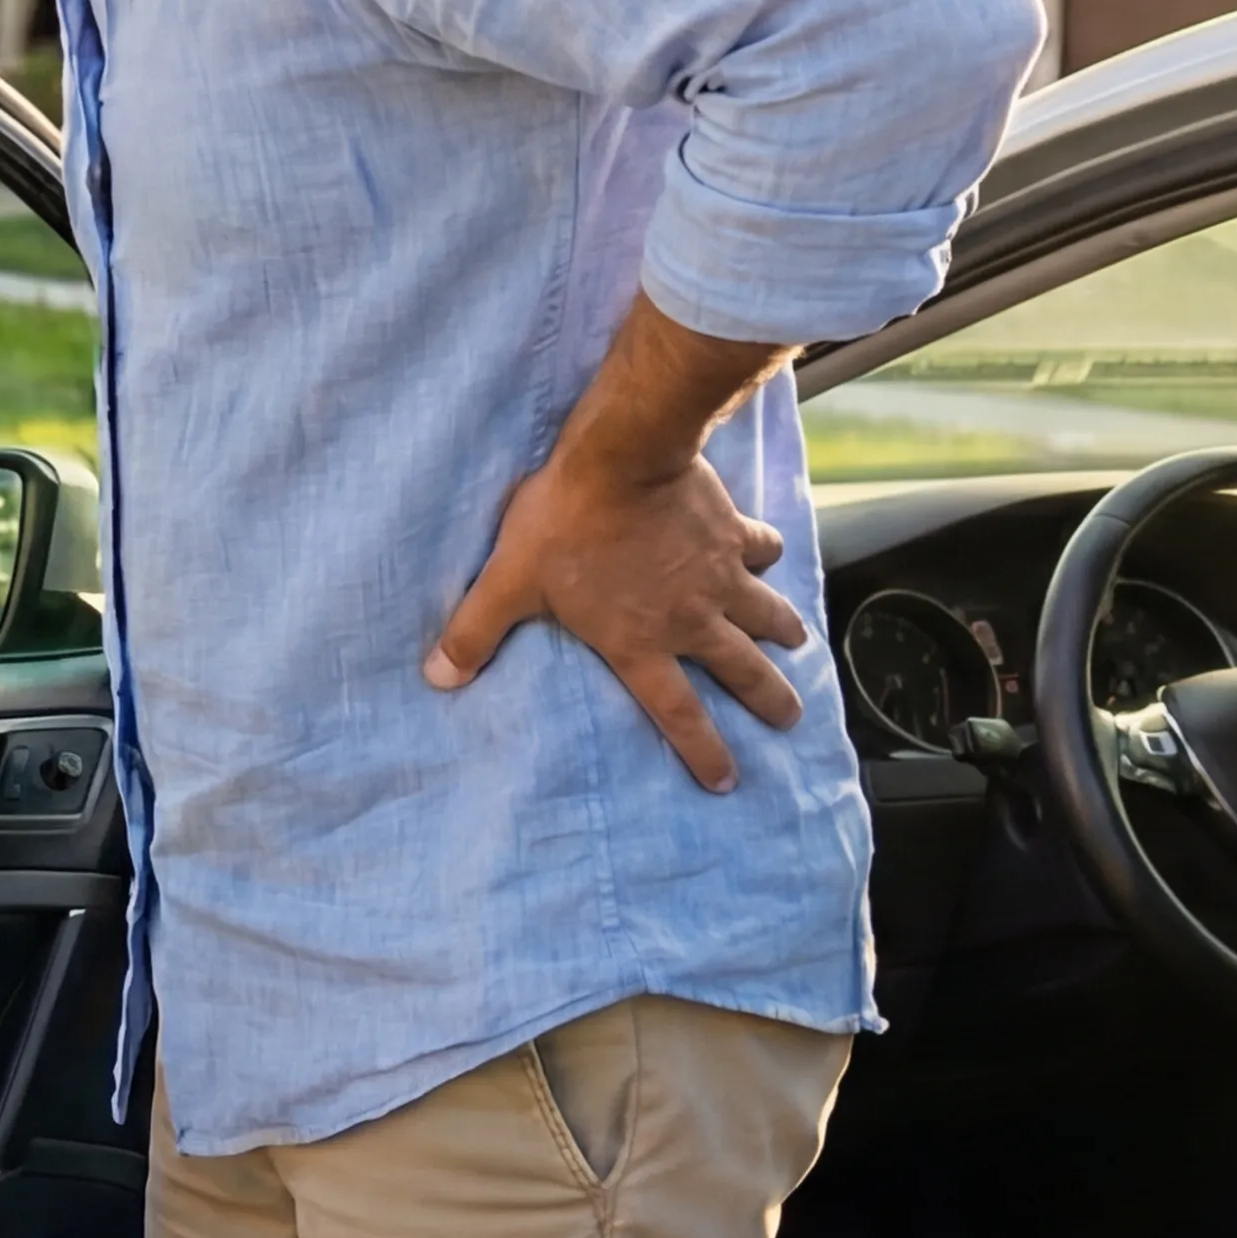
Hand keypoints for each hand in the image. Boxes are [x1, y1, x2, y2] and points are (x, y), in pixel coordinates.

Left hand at [424, 439, 810, 790]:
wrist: (623, 457)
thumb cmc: (563, 524)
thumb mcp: (510, 581)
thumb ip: (475, 632)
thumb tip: (438, 678)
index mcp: (641, 644)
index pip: (676, 713)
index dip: (702, 751)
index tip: (725, 780)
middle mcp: (692, 620)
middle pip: (743, 672)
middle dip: (770, 700)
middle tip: (790, 718)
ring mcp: (721, 576)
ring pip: (767, 614)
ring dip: (784, 633)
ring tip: (798, 645)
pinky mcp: (734, 532)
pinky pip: (762, 550)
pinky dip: (768, 556)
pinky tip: (768, 556)